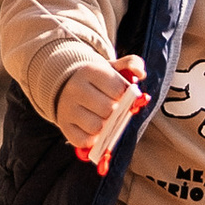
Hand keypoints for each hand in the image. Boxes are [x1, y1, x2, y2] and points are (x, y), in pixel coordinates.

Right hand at [54, 54, 146, 172]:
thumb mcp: (113, 68)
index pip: (117, 90)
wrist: (68, 86)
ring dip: (106, 127)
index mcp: (90, 71)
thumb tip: (140, 73)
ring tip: (105, 120)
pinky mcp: (64, 126)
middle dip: (116, 112)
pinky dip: (93, 140)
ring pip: (96, 127)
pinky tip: (95, 130)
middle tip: (115, 109)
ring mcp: (67, 108)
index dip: (126, 96)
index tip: (122, 95)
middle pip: (107, 110)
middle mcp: (75, 88)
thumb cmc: (99, 81)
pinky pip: (84, 141)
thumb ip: (132, 64)